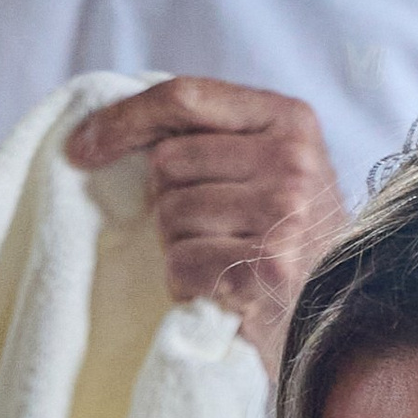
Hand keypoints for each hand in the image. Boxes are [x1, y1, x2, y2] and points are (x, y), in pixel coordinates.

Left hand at [68, 77, 346, 361]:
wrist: (335, 321)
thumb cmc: (292, 246)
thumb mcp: (273, 171)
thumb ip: (219, 140)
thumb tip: (115, 129)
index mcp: (289, 120)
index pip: (187, 96)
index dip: (126, 119)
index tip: (82, 145)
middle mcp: (289, 160)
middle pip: (168, 163)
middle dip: (171, 202)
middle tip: (210, 231)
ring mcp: (280, 214)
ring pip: (170, 217)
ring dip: (179, 248)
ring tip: (222, 261)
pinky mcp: (262, 269)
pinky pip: (180, 265)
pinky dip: (186, 285)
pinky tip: (220, 290)